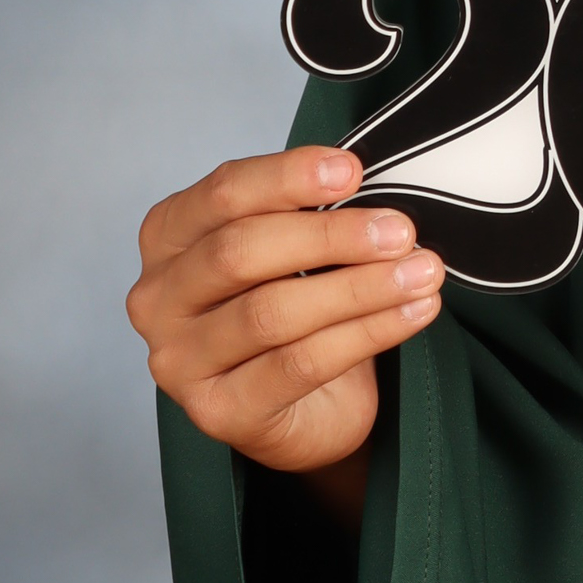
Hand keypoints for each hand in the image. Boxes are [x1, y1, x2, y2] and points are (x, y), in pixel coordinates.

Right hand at [127, 147, 442, 519]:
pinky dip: (368, 333)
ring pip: (272, 312)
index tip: (352, 170)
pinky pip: (300, 364)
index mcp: (170, 237)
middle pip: (241, 252)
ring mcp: (180, 361)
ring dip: (361, 287)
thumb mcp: (292, 247)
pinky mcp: (218, 412)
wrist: (303, 406)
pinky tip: (415, 311)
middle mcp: (159, 298)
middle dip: (331, 236)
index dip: (287, 177)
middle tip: (401, 230)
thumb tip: (361, 180)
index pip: (222, 194)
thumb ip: (307, 212)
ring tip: (423, 271)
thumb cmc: (293, 304)